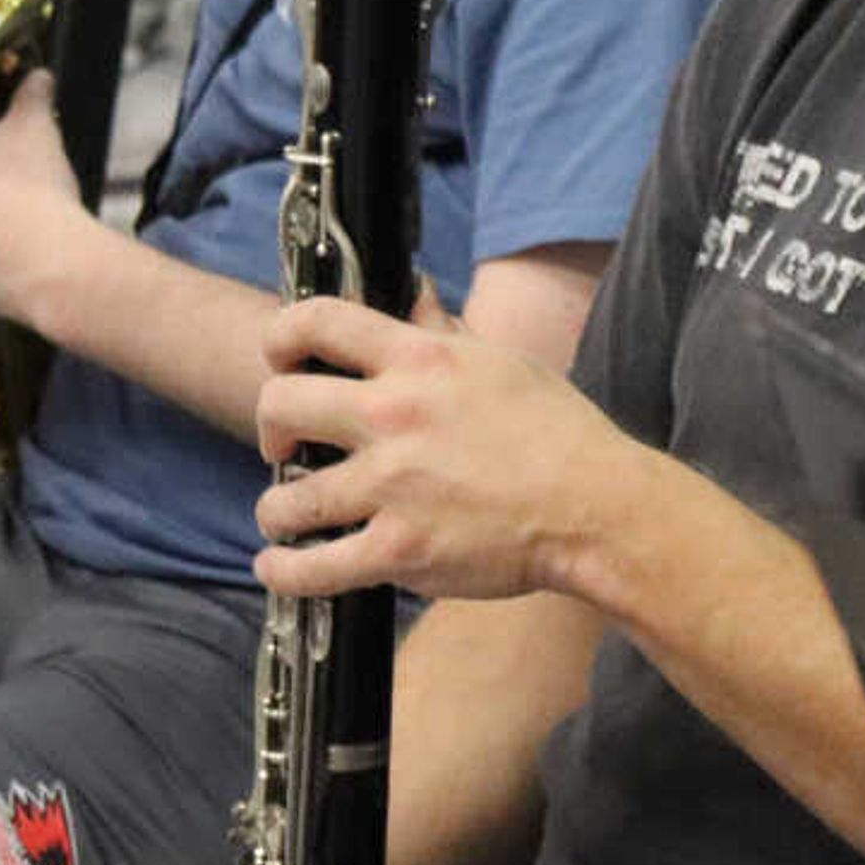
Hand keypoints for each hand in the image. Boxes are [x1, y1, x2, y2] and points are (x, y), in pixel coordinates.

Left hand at [247, 294, 638, 603]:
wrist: (594, 506)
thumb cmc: (556, 431)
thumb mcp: (498, 361)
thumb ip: (441, 330)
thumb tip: (414, 292)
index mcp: (419, 360)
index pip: (318, 321)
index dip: (281, 337)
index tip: (279, 359)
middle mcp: (394, 415)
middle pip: (281, 405)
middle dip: (271, 427)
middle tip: (284, 447)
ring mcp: (392, 486)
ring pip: (288, 499)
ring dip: (276, 510)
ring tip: (286, 516)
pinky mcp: (400, 550)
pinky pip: (315, 568)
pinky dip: (285, 571)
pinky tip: (278, 567)